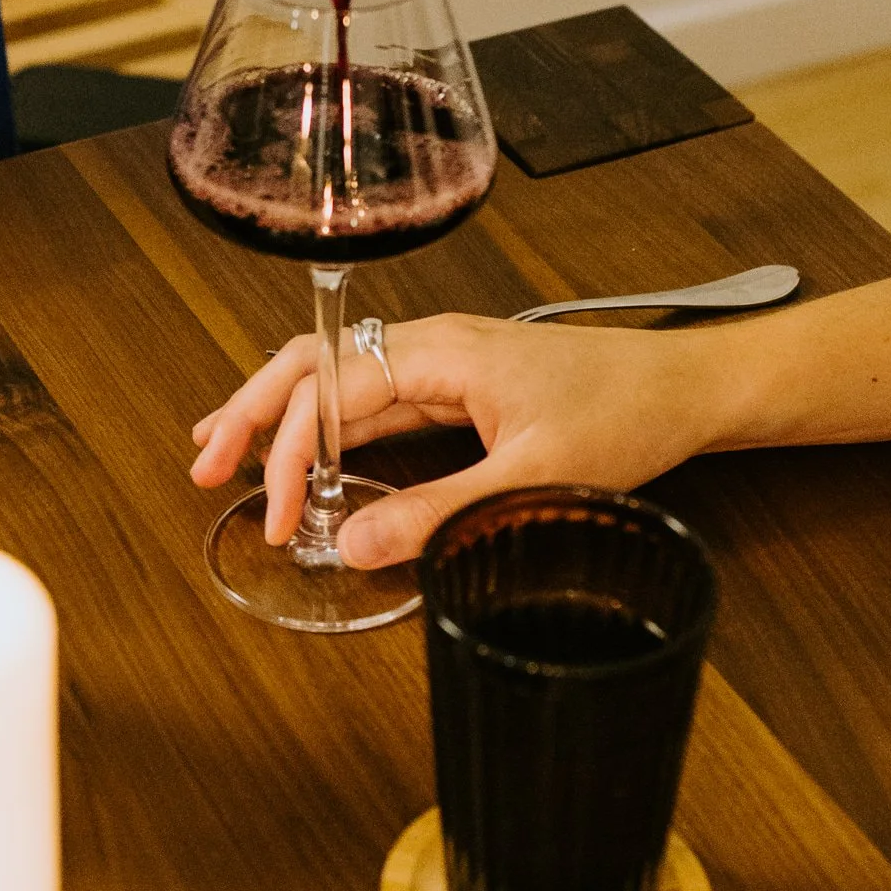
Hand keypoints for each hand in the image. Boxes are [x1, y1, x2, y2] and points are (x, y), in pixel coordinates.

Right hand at [190, 314, 695, 567]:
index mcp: (440, 351)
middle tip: (203, 464)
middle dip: (251, 412)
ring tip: (223, 449)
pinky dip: (323, 421)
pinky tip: (303, 447)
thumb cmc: (627, 414)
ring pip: (336, 377)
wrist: (687, 389)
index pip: (329, 392)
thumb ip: (438, 512)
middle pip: (313, 365)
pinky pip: (371, 395)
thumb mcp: (532, 478)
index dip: (288, 455)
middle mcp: (431, 345)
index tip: (277, 517)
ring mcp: (442, 361)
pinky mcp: (458, 383)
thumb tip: (352, 545)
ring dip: (278, 413)